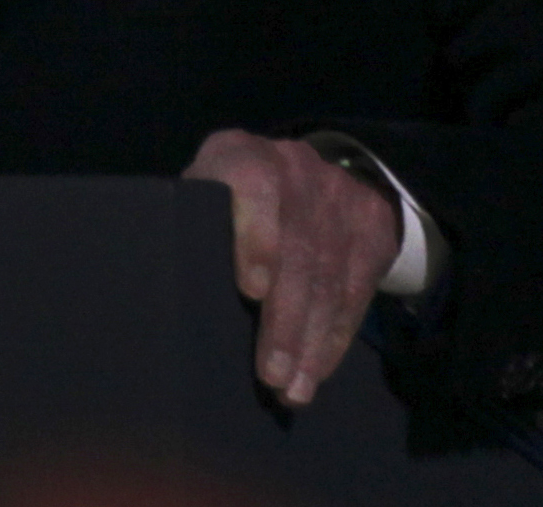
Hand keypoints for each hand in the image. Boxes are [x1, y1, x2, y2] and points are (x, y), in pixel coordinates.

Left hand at [183, 127, 398, 407]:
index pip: (252, 186)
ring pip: (328, 275)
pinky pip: (356, 287)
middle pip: (296, 247)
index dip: (256, 237)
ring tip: (294, 387)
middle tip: (271, 374)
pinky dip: (336, 334)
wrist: (299, 171)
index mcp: (238, 154)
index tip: (253, 290)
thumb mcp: (202, 200)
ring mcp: (336, 192)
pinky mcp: (369, 222)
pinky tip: (319, 367)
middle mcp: (293, 166)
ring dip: (311, 339)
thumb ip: (194, 231)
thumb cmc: (224, 203)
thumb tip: (172, 297)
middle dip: (285, 319)